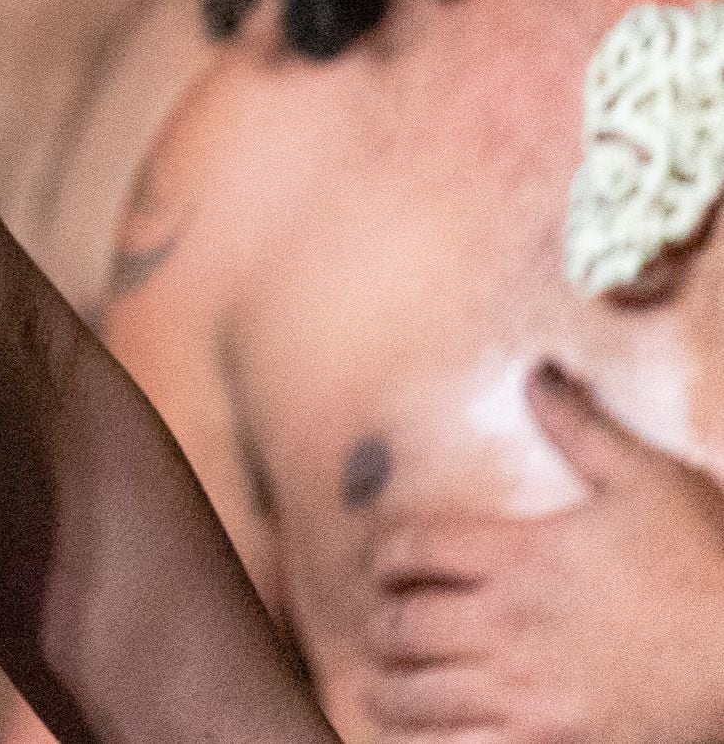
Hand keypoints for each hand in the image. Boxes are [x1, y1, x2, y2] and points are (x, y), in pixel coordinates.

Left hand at [357, 363, 723, 743]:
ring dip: (396, 687)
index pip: (408, 549)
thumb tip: (535, 371)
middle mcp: (507, 624)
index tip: (392, 567)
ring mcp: (526, 693)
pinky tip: (429, 736)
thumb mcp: (650, 481)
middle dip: (387, 624)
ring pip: (415, 694)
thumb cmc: (710, 565)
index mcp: (520, 556)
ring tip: (398, 685)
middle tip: (393, 628)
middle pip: (400, 624)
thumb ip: (580, 426)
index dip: (387, 557)